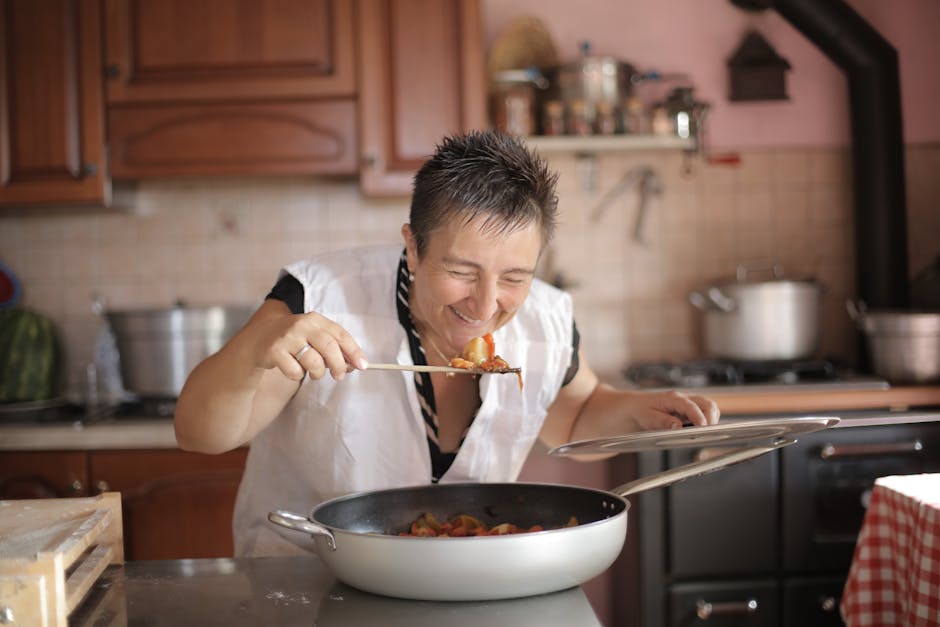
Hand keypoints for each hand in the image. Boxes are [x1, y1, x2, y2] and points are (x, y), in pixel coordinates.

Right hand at [247, 306, 368, 381]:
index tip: (363, 365)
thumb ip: (335, 348)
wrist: (261, 337)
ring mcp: (287, 338)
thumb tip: (355, 364)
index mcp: (316, 320)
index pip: (341, 335)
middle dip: (338, 366)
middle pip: (329, 348)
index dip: (354, 351)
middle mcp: (302, 325)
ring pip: (313, 362)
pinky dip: (297, 375)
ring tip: (313, 372)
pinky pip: (295, 372)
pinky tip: (293, 368)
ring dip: (317, 373)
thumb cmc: (295, 339)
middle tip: (339, 376)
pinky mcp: (274, 351)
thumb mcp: (315, 337)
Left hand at [624, 390, 719, 430]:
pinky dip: (706, 422)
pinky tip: (700, 432)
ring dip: (711, 419)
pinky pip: (702, 415)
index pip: (691, 406)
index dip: (699, 417)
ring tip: (706, 433)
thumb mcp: (645, 417)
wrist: (626, 409)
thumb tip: (677, 426)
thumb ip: (662, 421)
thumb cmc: (635, 411)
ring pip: (707, 408)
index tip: (703, 428)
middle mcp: (681, 400)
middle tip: (707, 433)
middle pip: (707, 404)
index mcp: (672, 399)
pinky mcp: (685, 414)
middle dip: (711, 418)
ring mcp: (685, 407)